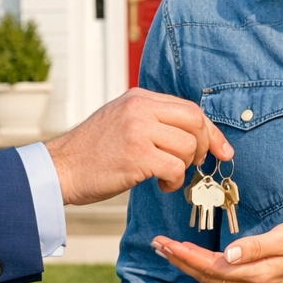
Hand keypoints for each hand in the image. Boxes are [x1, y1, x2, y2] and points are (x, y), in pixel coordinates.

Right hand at [46, 88, 232, 205]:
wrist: (61, 168)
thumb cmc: (92, 152)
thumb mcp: (121, 120)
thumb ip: (152, 119)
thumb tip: (193, 133)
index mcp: (139, 97)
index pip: (189, 108)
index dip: (210, 131)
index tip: (221, 150)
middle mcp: (140, 108)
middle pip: (195, 122)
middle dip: (203, 148)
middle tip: (193, 165)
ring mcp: (138, 130)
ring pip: (187, 147)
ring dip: (184, 168)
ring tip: (166, 176)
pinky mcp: (136, 155)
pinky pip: (175, 168)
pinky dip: (173, 181)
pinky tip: (160, 184)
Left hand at [153, 220, 282, 282]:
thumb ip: (256, 246)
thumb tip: (227, 253)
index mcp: (255, 273)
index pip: (210, 267)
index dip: (185, 256)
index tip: (165, 243)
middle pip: (205, 275)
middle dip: (179, 260)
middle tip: (156, 243)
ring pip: (211, 278)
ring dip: (188, 264)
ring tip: (167, 250)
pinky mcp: (256, 282)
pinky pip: (222, 277)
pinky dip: (203, 266)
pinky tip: (194, 258)